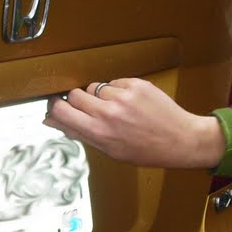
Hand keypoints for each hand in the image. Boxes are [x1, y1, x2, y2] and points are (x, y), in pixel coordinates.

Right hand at [45, 77, 225, 169]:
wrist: (180, 139)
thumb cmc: (145, 150)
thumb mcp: (109, 150)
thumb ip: (80, 133)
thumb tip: (51, 121)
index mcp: (99, 133)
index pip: (62, 111)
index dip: (56, 106)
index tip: (57, 105)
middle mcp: (108, 113)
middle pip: (75, 94)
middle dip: (79, 101)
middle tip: (91, 109)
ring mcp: (122, 97)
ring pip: (95, 87)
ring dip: (101, 96)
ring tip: (119, 109)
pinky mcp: (135, 84)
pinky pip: (114, 82)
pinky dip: (118, 90)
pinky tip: (131, 103)